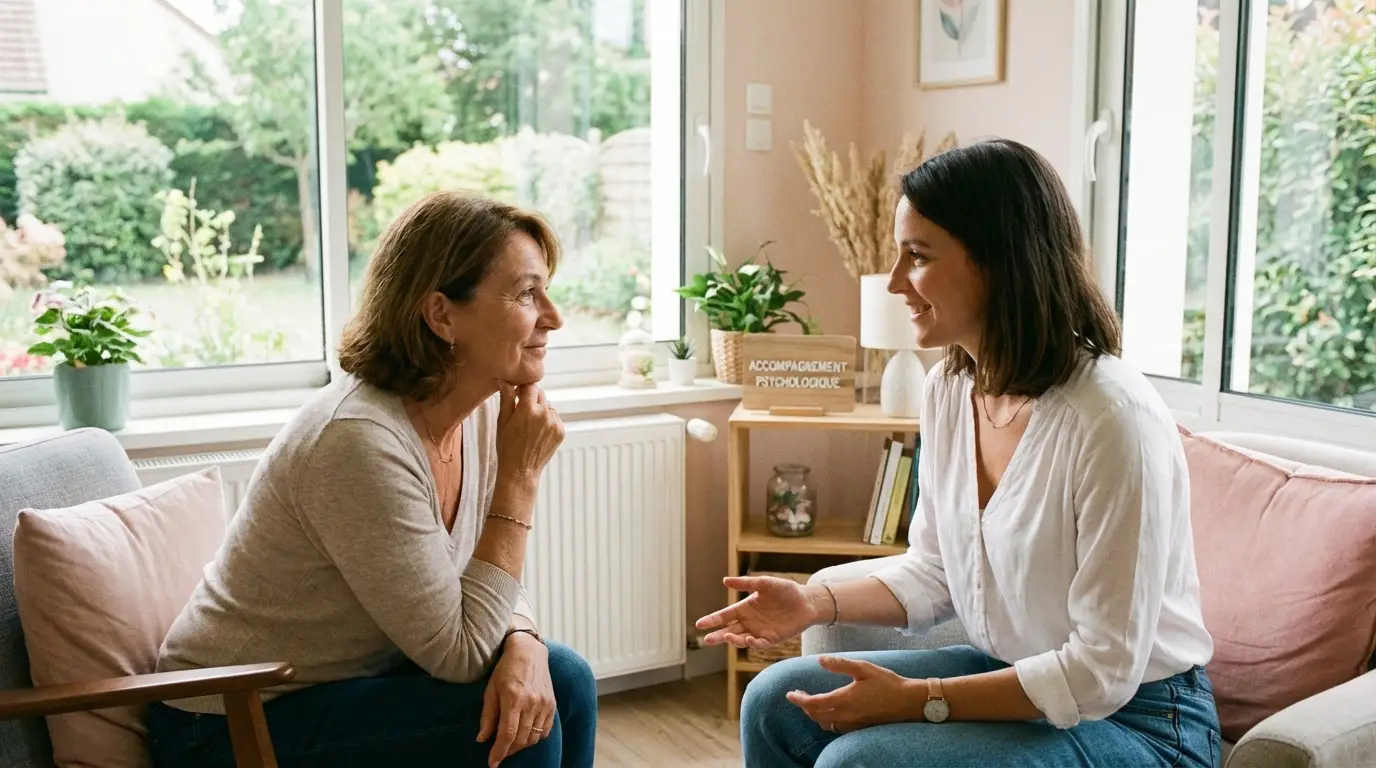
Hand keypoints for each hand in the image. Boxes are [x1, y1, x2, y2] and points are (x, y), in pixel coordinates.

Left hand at [477, 634, 554, 767]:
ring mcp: (544, 704)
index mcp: (514, 698)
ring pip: (533, 737)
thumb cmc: (506, 669)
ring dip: (521, 746)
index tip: (492, 763)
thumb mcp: (491, 690)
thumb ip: (488, 716)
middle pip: (521, 739)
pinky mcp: (552, 705)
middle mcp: (531, 703)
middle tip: (498, 753)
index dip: (499, 752)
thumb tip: (482, 739)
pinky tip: (525, 736)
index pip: (507, 734)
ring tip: (510, 745)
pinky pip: (545, 731)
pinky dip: (534, 738)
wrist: (529, 652)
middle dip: (508, 751)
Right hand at [496, 383, 563, 483]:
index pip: (530, 386)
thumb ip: (506, 398)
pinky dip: (548, 421)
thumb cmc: (507, 447)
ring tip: (530, 425)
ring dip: (541, 410)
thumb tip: (503, 380)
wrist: (520, 471)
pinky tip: (538, 433)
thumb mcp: (502, 421)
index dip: (523, 389)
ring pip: (548, 406)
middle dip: (532, 399)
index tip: (517, 395)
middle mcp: (544, 414)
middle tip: (522, 412)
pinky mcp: (561, 431)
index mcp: (528, 409)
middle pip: (540, 394)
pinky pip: (555, 418)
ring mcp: (555, 423)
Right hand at [694, 575, 825, 649]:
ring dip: (734, 640)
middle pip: (729, 630)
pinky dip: (752, 643)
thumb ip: (746, 583)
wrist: (806, 601)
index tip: (699, 624)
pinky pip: (758, 644)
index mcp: (745, 608)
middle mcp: (749, 621)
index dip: (712, 620)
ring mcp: (759, 631)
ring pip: (741, 639)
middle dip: (718, 635)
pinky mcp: (771, 639)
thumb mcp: (765, 583)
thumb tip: (725, 580)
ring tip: (728, 636)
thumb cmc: (785, 590)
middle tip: (707, 639)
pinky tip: (749, 639)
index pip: (725, 615)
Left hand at [786, 656, 924, 732]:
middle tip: (799, 695)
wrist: (908, 702)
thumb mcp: (863, 668)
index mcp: (844, 699)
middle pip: (816, 715)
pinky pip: (836, 727)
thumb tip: (820, 660)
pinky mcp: (859, 728)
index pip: (813, 703)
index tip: (790, 694)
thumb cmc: (887, 683)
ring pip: (825, 723)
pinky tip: (830, 711)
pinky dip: (827, 720)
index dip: (798, 699)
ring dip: (815, 714)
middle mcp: (846, 715)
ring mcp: (852, 724)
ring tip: (812, 702)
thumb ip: (840, 664)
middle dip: (804, 706)